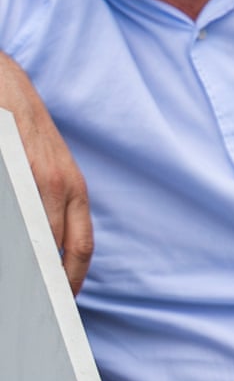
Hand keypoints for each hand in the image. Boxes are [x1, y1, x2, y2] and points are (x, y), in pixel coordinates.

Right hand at [0, 52, 92, 292]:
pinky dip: (13, 239)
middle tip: (32, 304)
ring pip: (30, 235)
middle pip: (52, 248)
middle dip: (41, 280)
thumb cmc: (21, 126)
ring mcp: (31, 174)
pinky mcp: (13, 166)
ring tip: (19, 285)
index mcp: (74, 189)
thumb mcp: (47, 165)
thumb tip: (46, 249)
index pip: (79, 247)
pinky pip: (14, 213)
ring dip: (21, 261)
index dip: (70, 280)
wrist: (0, 77)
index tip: (61, 304)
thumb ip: (50, 205)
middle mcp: (59, 183)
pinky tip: (12, 252)